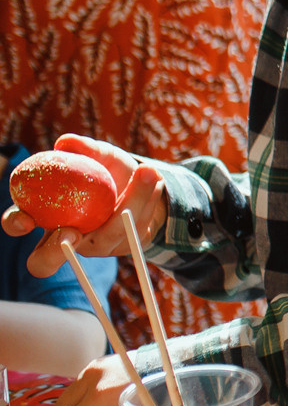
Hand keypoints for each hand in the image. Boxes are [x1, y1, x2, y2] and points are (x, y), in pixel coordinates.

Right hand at [0, 134, 165, 277]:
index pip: (17, 222)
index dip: (15, 223)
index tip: (27, 219)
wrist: (147, 183)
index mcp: (44, 212)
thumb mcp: (101, 156)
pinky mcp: (120, 247)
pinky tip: (154, 179)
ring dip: (128, 204)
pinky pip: (133, 231)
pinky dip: (146, 201)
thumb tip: (64, 142)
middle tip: (71, 233)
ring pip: (105, 238)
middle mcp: (63, 236)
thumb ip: (85, 149)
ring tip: (147, 172)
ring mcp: (92, 246)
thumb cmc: (110, 170)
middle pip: (42, 262)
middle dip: (51, 253)